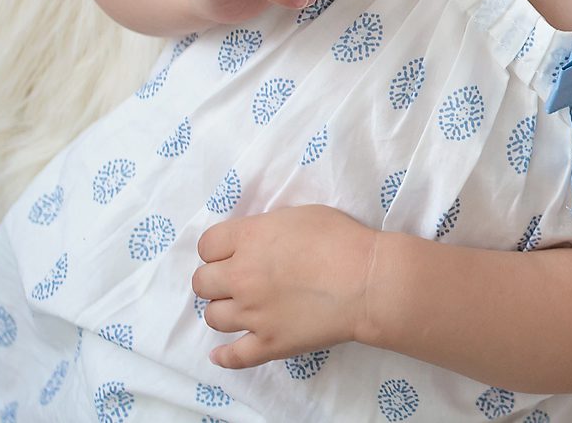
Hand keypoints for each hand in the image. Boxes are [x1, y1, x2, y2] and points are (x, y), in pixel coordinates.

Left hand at [194, 205, 378, 368]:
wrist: (369, 281)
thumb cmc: (343, 240)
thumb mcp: (302, 215)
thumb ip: (267, 228)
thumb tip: (254, 242)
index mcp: (250, 239)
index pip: (207, 245)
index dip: (219, 248)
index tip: (233, 252)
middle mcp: (242, 277)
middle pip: (202, 282)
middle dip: (217, 278)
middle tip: (239, 279)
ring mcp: (252, 314)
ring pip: (213, 316)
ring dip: (225, 310)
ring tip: (245, 307)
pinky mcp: (267, 343)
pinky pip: (234, 356)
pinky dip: (224, 356)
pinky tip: (220, 353)